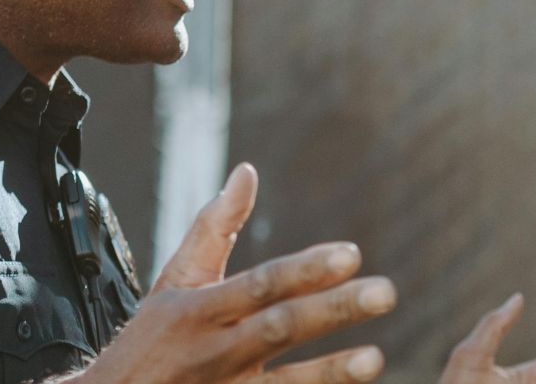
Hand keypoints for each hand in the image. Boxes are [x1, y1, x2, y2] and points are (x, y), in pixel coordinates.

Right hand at [74, 164, 396, 383]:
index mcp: (201, 310)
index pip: (261, 283)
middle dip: (332, 310)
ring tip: (375, 359)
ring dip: (330, 373)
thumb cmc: (150, 341)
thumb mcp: (174, 281)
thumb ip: (215, 226)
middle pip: (280, 328)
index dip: (305, 269)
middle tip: (385, 292)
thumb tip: (247, 172)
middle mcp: (216, 352)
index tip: (352, 254)